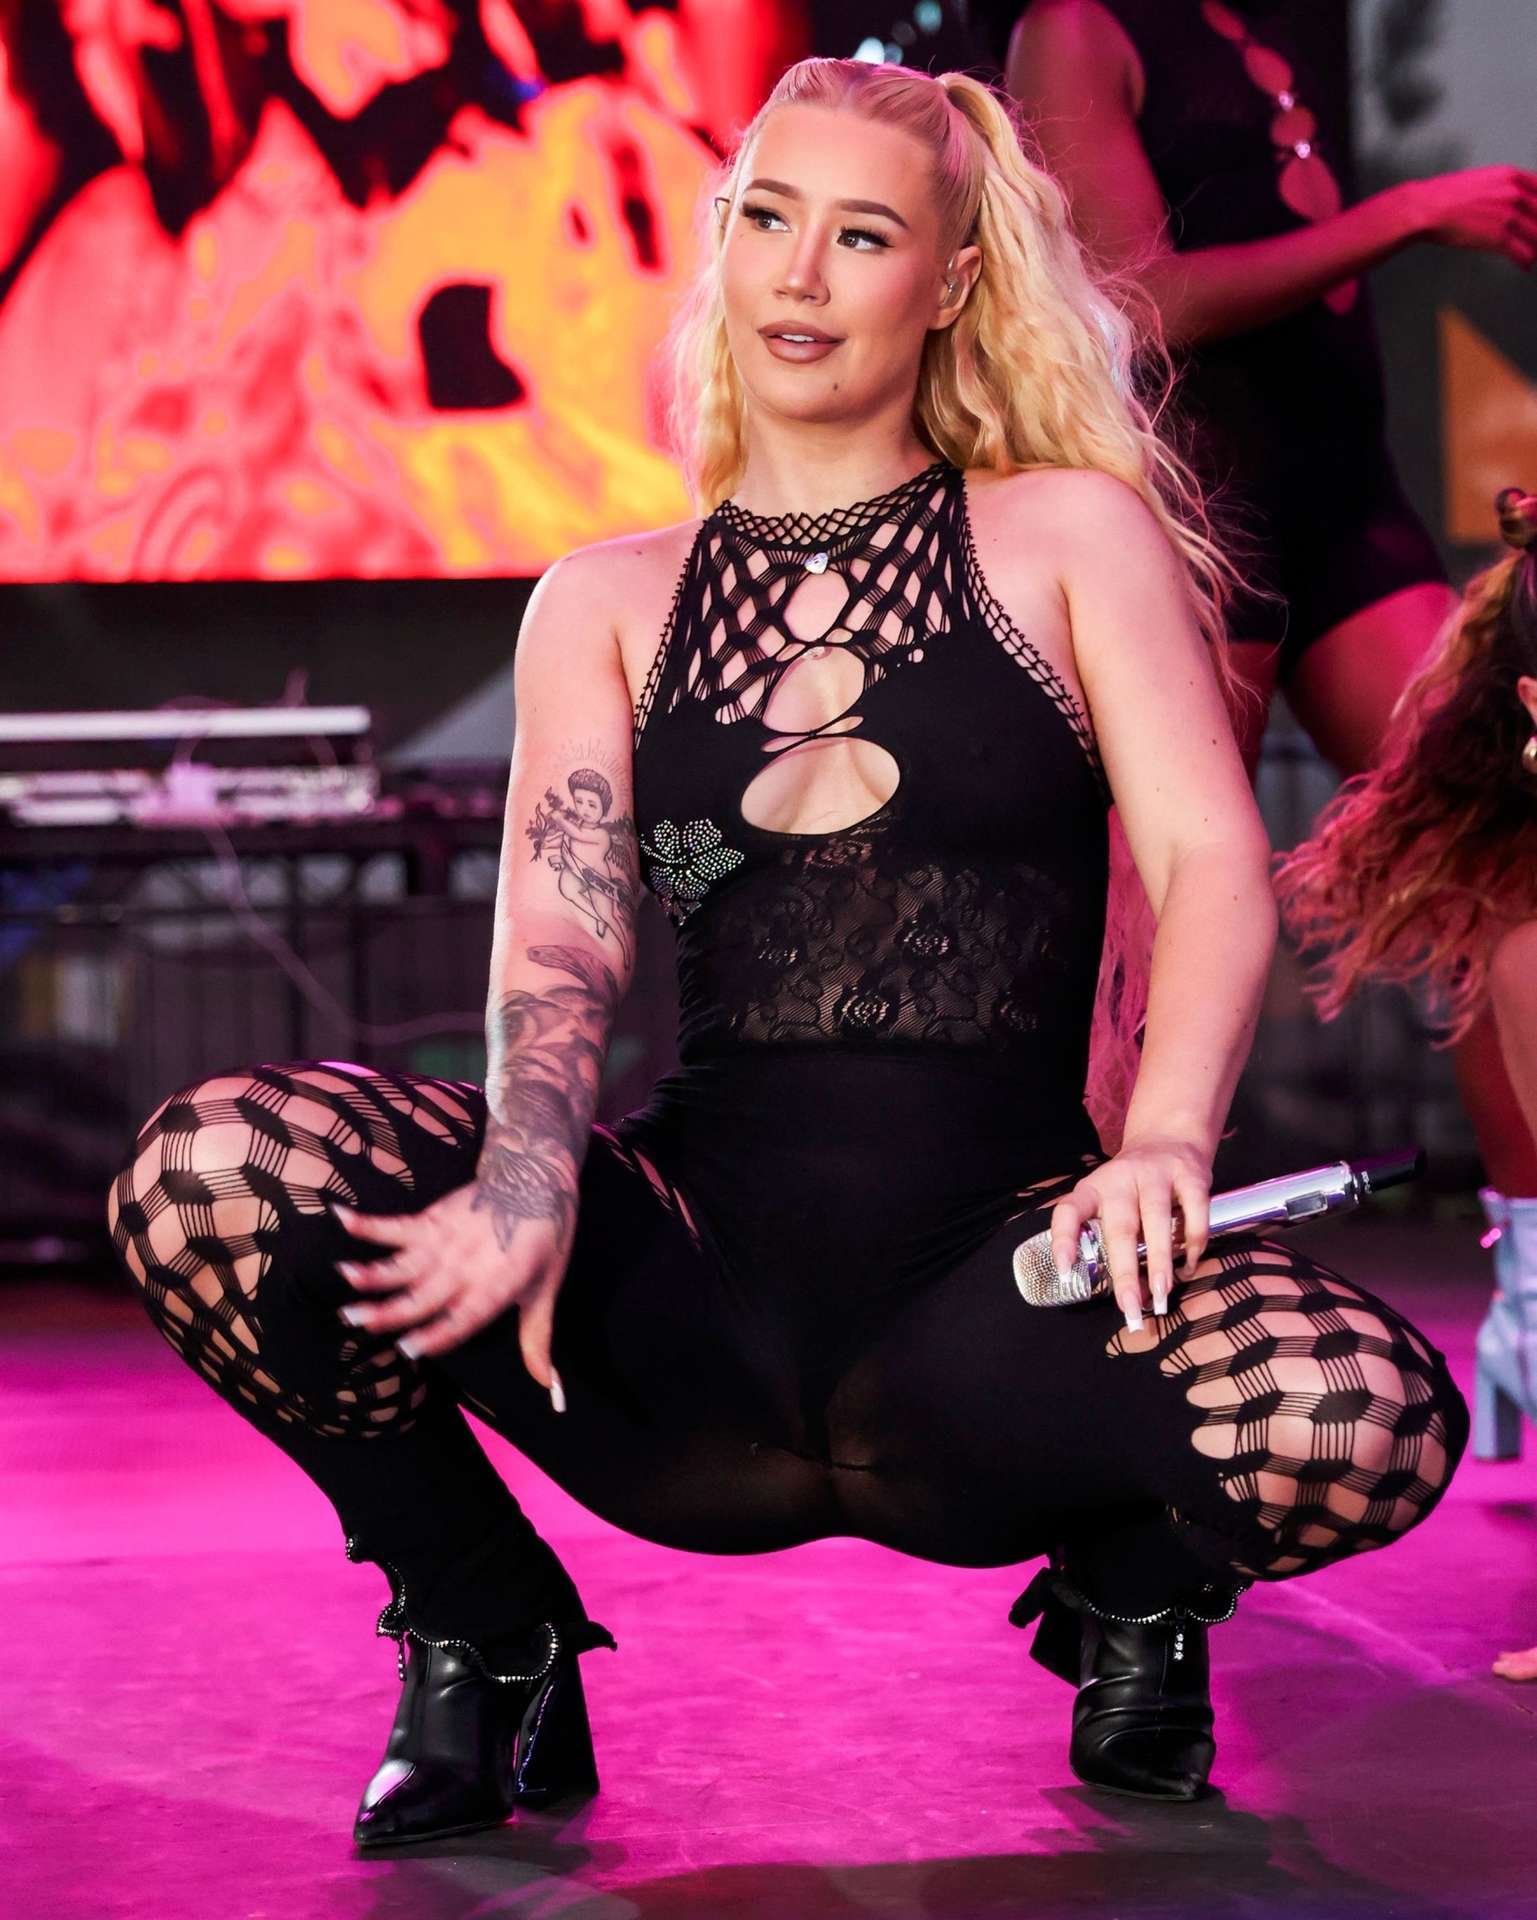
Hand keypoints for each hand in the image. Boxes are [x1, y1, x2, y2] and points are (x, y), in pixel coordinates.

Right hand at [330, 1182, 567, 1389]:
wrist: (537, 1178)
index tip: (408, 1349)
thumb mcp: (546, 1289)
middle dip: (390, 1310)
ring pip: (404, 1264)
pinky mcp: (434, 1220)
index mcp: (496, 1287)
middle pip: (423, 1294)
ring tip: (345, 1277)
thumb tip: (548, 1385)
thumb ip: (537, 1338)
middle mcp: (466, 1267)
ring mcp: (447, 1242)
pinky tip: (341, 1218)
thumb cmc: (545, 1239)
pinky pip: (396, 1226)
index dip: (437, 1333)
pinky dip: (368, 1224)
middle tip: (357, 1320)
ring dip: (373, 1272)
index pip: (464, 1317)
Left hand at [1048, 1137, 1212, 1332]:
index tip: (1065, 1272)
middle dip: (1124, 1272)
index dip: (1063, 1240)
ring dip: (1160, 1261)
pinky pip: (1194, 1213)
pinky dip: (1193, 1244)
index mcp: (1093, 1188)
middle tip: (1129, 1307)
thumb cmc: (1134, 1186)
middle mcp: (1121, 1178)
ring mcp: (1156, 1174)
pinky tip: (1189, 1266)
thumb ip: (1114, 1241)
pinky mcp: (1190, 1175)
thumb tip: (1131, 1297)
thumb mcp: (1110, 1201)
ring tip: (1161, 1294)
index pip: (1069, 1211)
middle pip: (1120, 1227)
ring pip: (1157, 1221)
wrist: (1169, 1137)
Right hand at [1392, 166, 1536, 268]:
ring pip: (1536, 235)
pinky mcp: (1498, 238)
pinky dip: (1526, 262)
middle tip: (1536, 237)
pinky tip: (1525, 266)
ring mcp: (1508, 216)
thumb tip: (1510, 198)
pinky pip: (1522, 253)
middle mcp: (1514, 194)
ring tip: (1534, 254)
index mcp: (1511, 176)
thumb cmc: (1446, 196)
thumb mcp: (1481, 179)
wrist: (1427, 208)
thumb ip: (1501, 186)